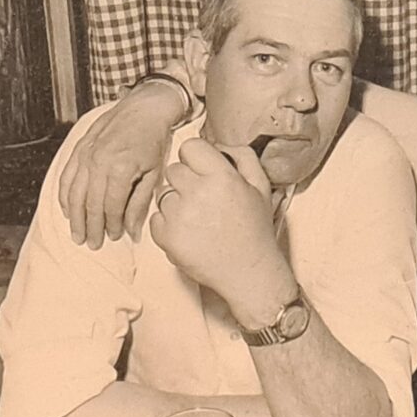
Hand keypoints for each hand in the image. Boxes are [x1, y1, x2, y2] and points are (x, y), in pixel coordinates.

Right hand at [58, 84, 182, 248]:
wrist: (144, 109)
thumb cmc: (152, 140)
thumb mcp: (153, 173)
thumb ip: (140, 203)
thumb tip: (132, 231)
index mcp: (120, 168)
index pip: (111, 206)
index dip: (111, 225)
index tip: (113, 237)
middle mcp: (98, 162)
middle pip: (89, 203)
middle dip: (90, 227)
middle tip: (92, 243)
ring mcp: (86, 154)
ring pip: (74, 193)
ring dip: (75, 217)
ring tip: (77, 234)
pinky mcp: (79, 149)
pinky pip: (66, 177)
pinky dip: (65, 196)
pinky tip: (67, 209)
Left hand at [150, 138, 292, 320]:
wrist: (248, 273)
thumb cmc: (255, 230)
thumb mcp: (260, 187)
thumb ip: (242, 156)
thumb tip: (218, 144)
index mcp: (221, 177)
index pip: (189, 147)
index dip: (196, 159)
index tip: (203, 171)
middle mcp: (197, 193)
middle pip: (174, 170)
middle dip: (186, 182)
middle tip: (204, 200)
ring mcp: (179, 216)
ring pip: (163, 194)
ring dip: (176, 203)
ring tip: (198, 219)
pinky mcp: (166, 237)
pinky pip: (156, 218)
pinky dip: (168, 225)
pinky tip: (190, 233)